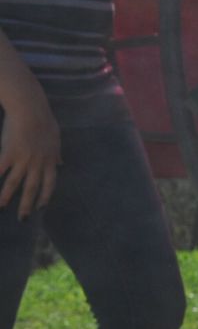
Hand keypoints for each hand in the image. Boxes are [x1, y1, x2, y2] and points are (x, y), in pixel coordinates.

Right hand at [0, 87, 60, 217]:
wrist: (30, 109)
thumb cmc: (44, 121)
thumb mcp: (56, 139)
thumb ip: (56, 154)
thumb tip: (61, 164)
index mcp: (50, 160)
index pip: (49, 184)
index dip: (45, 196)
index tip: (41, 207)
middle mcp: (38, 163)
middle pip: (32, 188)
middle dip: (27, 205)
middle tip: (23, 218)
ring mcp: (23, 159)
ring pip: (14, 183)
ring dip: (7, 197)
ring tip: (2, 207)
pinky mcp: (8, 153)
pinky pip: (0, 170)